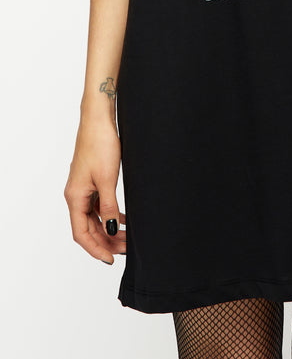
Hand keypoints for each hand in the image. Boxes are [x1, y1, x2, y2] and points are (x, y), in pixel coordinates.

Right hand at [64, 116, 125, 264]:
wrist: (99, 120)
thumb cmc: (100, 145)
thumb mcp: (107, 179)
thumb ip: (108, 206)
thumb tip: (110, 230)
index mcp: (75, 197)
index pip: (81, 233)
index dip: (96, 249)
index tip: (110, 260)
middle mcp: (76, 195)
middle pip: (88, 228)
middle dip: (106, 241)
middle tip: (126, 250)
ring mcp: (84, 188)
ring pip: (95, 217)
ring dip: (109, 229)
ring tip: (127, 238)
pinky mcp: (92, 181)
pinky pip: (99, 205)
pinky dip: (110, 215)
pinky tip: (123, 220)